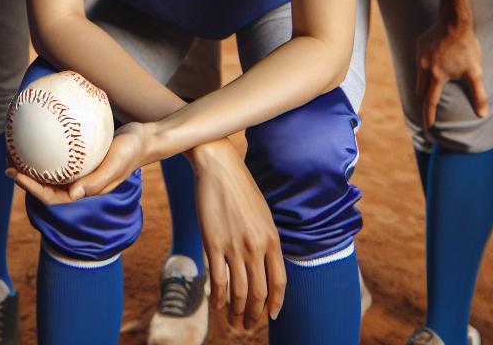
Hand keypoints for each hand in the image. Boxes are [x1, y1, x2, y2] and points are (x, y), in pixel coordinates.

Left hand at [8, 122, 151, 205]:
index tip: (14, 173)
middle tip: (7, 159)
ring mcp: (80, 168)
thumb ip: (97, 180)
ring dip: (32, 161)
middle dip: (24, 175)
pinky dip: (47, 144)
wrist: (145, 136)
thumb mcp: (116, 163)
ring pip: (51, 168)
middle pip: (46, 184)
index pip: (52, 196)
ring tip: (15, 146)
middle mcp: (79, 181)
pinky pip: (60, 150)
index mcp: (84, 190)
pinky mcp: (82, 153)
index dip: (30, 188)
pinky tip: (39, 127)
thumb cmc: (132, 150)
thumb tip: (72, 195)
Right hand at [189, 139, 284, 330]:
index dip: (275, 304)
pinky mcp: (213, 243)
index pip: (279, 283)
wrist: (218, 166)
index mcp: (272, 239)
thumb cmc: (240, 188)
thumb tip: (265, 267)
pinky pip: (218, 280)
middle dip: (254, 315)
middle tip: (248, 326)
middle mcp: (256, 246)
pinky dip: (219, 299)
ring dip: (236, 313)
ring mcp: (234, 246)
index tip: (270, 315)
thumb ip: (266, 241)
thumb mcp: (262, 215)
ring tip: (233, 323)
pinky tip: (217, 305)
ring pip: (238, 292)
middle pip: (258, 293)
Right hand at [416, 20, 487, 129]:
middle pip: (421, 90)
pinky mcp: (419, 45)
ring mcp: (420, 56)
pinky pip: (419, 60)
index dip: (429, 116)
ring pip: (418, 75)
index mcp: (436, 77)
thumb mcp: (475, 73)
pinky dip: (424, 66)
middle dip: (424, 100)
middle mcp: (424, 68)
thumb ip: (478, 95)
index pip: (430, 102)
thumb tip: (483, 115)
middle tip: (428, 107)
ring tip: (432, 85)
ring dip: (424, 83)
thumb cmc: (466, 48)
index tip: (428, 128)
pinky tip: (433, 63)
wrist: (454, 22)